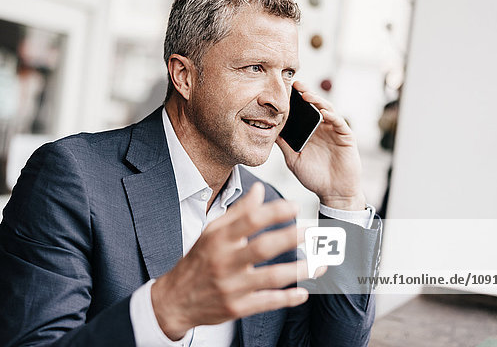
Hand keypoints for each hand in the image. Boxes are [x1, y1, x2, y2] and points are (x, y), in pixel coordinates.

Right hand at [151, 183, 308, 340]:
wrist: (175, 300)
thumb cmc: (198, 261)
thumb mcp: (211, 232)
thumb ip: (238, 211)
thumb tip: (259, 189)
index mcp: (218, 239)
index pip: (250, 220)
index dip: (275, 212)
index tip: (295, 206)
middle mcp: (224, 262)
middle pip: (263, 247)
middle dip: (292, 238)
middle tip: (314, 232)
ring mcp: (231, 287)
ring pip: (271, 278)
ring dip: (299, 270)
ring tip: (321, 263)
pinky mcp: (236, 308)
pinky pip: (266, 303)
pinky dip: (287, 299)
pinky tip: (303, 293)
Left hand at [277, 81, 365, 210]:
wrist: (333, 193)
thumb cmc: (314, 177)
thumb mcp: (293, 159)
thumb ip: (283, 144)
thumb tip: (268, 131)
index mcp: (310, 131)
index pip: (303, 111)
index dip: (295, 100)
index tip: (284, 90)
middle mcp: (323, 128)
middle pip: (315, 105)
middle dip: (306, 93)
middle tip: (295, 84)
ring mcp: (335, 131)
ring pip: (327, 109)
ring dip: (317, 101)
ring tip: (306, 95)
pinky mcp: (346, 137)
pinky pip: (339, 123)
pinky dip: (332, 115)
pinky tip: (323, 112)